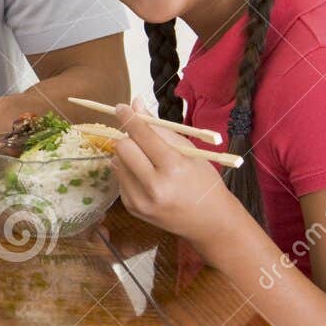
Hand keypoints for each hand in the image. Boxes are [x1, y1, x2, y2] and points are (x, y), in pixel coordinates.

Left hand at [110, 98, 240, 248]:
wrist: (209, 222)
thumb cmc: (203, 181)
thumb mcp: (189, 151)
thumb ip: (160, 128)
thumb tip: (135, 104)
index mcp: (173, 167)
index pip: (143, 136)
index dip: (130, 119)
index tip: (121, 107)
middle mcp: (154, 186)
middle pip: (122, 148)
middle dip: (128, 138)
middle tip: (139, 139)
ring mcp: (140, 200)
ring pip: (116, 162)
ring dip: (128, 156)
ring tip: (148, 162)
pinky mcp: (131, 208)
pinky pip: (119, 178)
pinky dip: (129, 172)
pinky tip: (147, 178)